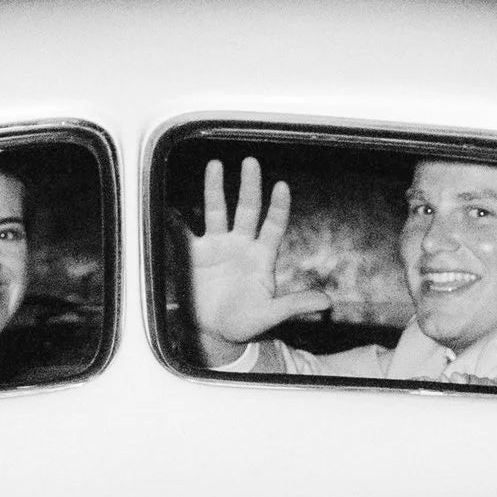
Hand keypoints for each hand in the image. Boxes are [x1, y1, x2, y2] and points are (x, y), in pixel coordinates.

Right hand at [185, 156, 332, 361]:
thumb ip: (295, 305)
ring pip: (217, 211)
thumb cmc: (245, 323)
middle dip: (249, 186)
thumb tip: (327, 302)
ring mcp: (217, 247)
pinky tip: (168, 206)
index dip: (278, 207)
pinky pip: (183, 234)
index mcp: (262, 256)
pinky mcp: (194, 255)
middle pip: (247, 209)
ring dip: (215, 189)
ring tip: (215, 165)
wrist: (214, 334)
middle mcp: (241, 245)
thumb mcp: (270, 315)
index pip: (273, 225)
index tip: (282, 186)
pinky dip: (175, 221)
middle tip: (250, 162)